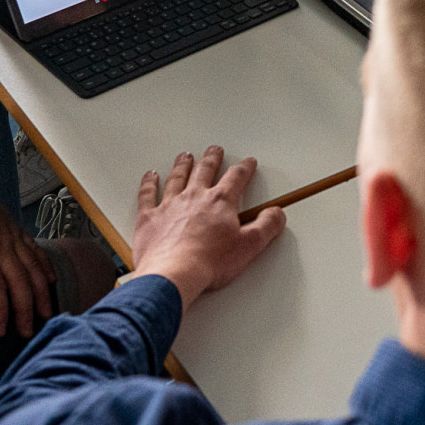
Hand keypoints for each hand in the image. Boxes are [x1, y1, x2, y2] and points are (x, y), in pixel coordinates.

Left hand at [0, 188, 54, 336]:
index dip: (0, 312)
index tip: (0, 331)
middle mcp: (0, 248)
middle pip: (20, 285)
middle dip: (26, 311)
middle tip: (27, 332)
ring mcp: (11, 239)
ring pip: (34, 270)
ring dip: (41, 294)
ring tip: (46, 313)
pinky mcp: (15, 230)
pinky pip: (36, 251)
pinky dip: (45, 267)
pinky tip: (51, 281)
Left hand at [128, 146, 284, 308]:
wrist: (173, 274)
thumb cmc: (209, 262)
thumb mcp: (249, 246)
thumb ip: (266, 227)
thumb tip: (276, 214)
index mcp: (220, 202)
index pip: (236, 178)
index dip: (244, 168)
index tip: (248, 163)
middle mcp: (194, 197)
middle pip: (205, 171)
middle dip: (212, 159)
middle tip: (215, 150)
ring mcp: (170, 205)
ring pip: (178, 177)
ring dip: (183, 165)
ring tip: (186, 156)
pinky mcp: (150, 218)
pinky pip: (148, 194)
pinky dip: (149, 183)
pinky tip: (150, 175)